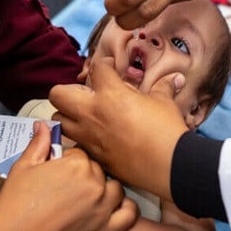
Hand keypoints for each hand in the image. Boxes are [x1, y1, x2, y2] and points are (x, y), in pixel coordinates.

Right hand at [0, 121, 137, 230]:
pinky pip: (129, 215)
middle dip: (86, 176)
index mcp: (76, 165)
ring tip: (87, 198)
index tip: (59, 172)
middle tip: (68, 189)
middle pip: (99, 172)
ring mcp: (102, 208)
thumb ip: (39, 143)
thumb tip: (43, 125)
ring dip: (105, 191)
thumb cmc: (16, 203)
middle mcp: (94, 184)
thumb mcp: (24, 166)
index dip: (69, 163)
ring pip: (116, 190)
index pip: (82, 155)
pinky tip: (113, 208)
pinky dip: (126, 210)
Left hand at [50, 57, 187, 200]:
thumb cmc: (166, 130)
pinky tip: (96, 136)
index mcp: (110, 94)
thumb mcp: (164, 103)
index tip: (110, 68)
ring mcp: (89, 136)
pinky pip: (74, 142)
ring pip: (59, 120)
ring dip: (68, 115)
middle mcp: (92, 113)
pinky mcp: (93, 155)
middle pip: (57, 94)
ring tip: (85, 115)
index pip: (96, 68)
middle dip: (67, 90)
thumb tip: (173, 78)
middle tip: (85, 94)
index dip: (104, 64)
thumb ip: (162, 87)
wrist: (169, 166)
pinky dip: (80, 137)